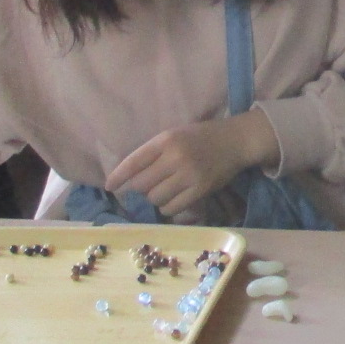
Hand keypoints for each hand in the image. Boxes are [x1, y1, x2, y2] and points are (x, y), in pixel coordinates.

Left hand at [106, 109, 278, 217]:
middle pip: (142, 184)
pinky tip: (172, 201)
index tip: (109, 186)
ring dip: (155, 198)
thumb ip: (154, 152)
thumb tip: (130, 178)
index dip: (118, 176)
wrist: (235, 141)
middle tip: (149, 186)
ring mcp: (189, 175)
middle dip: (141, 188)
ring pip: (155, 198)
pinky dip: (168, 207)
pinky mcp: (200, 190)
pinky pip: (172, 207)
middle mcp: (175, 157)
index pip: (134, 161)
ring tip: (164, 191)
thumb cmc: (201, 137)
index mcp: (166, 140)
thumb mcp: (175, 135)